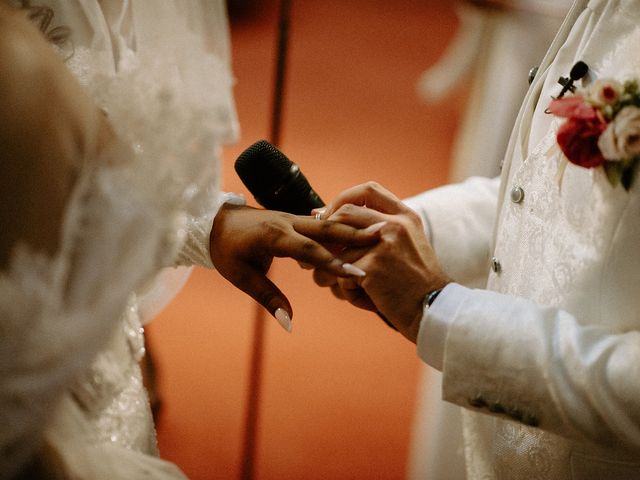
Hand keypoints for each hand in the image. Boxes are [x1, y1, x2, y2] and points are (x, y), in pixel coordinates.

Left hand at [209, 203, 378, 328]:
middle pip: (325, 229)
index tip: (359, 273)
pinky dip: (340, 227)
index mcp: (273, 236)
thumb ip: (268, 298)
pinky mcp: (293, 218)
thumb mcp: (241, 277)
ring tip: (380, 231)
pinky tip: (360, 230)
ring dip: (352, 227)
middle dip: (354, 234)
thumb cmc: (225, 250)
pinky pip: (320, 223)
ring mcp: (291, 217)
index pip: (310, 251)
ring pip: (326, 222)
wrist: (213, 221)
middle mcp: (286, 221)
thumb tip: (289, 322)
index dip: (335, 263)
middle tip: (382, 237)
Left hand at [313, 182, 450, 341]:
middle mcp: (395, 225)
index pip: (367, 190)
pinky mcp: (373, 267)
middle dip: (324, 235)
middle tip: (315, 257)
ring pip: (336, 250)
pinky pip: (341, 275)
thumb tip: (324, 217)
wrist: (434, 310)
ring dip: (330, 273)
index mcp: (404, 216)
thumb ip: (374, 231)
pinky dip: (347, 292)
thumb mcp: (405, 245)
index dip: (341, 200)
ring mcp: (384, 244)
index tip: (328, 217)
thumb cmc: (413, 284)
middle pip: (344, 214)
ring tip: (341, 288)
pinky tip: (364, 299)